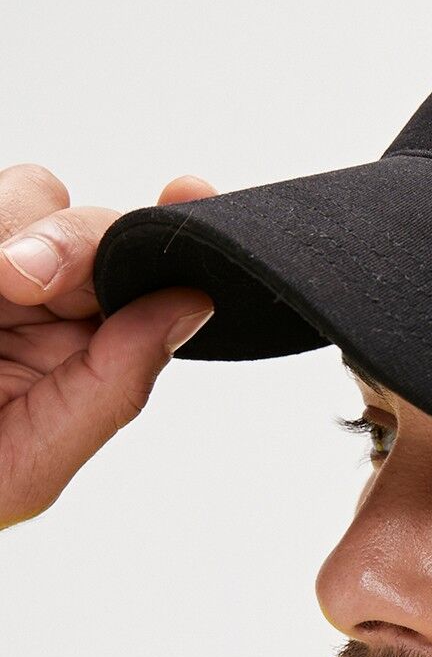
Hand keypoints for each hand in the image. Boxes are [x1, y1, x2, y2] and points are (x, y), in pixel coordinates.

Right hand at [0, 163, 216, 530]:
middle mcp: (37, 299)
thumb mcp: (26, 462)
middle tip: (26, 279)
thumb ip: (112, 388)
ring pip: (28, 195)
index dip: (172, 232)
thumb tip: (190, 311)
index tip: (188, 194)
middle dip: (75, 242)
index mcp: (77, 352)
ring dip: (15, 228)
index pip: (143, 280)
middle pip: (92, 227)